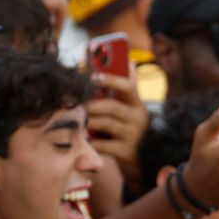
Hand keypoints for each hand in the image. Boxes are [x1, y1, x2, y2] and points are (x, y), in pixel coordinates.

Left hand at [86, 72, 148, 186]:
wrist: (140, 158)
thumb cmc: (126, 127)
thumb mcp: (128, 108)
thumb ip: (121, 89)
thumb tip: (126, 60)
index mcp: (136, 103)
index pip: (128, 86)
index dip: (111, 79)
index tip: (94, 77)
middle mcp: (138, 118)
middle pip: (111, 106)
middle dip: (91, 105)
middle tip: (77, 106)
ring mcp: (133, 135)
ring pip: (105, 124)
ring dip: (88, 122)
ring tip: (78, 122)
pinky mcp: (126, 152)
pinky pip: (103, 144)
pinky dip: (91, 142)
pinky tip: (85, 140)